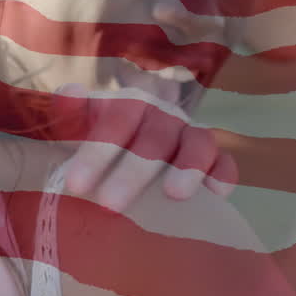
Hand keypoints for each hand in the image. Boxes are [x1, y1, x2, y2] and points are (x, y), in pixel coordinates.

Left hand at [52, 84, 236, 211]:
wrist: (133, 152)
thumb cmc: (103, 143)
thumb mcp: (81, 125)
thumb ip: (72, 111)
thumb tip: (70, 90)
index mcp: (131, 105)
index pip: (117, 119)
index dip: (97, 151)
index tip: (76, 185)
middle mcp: (164, 117)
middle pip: (155, 136)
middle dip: (133, 172)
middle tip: (110, 204)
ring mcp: (192, 136)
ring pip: (198, 143)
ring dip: (188, 167)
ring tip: (173, 195)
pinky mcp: (215, 159)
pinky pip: (225, 163)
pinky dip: (222, 175)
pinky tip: (215, 195)